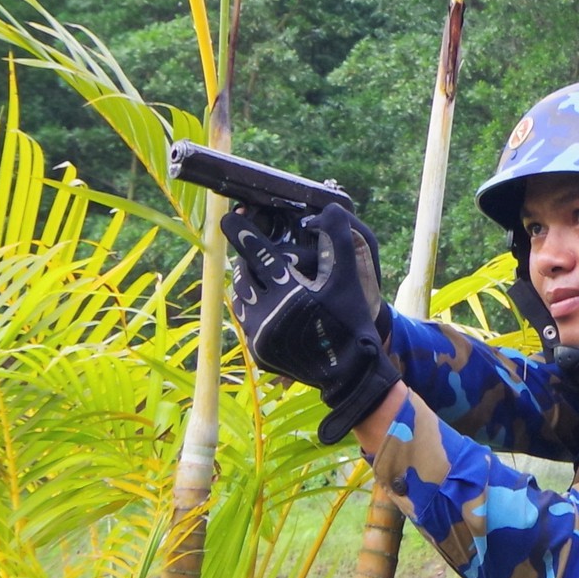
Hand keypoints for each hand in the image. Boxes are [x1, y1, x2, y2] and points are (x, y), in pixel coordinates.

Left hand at [222, 202, 401, 443]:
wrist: (349, 370)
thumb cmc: (350, 317)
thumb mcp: (348, 277)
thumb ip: (338, 238)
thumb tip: (329, 208)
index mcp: (290, 291)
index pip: (258, 253)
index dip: (243, 232)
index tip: (229, 217)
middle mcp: (270, 313)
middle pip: (244, 274)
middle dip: (249, 261)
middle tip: (257, 255)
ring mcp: (261, 335)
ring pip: (240, 297)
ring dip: (248, 285)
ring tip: (261, 280)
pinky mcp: (258, 351)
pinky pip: (245, 321)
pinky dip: (252, 309)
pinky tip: (265, 305)